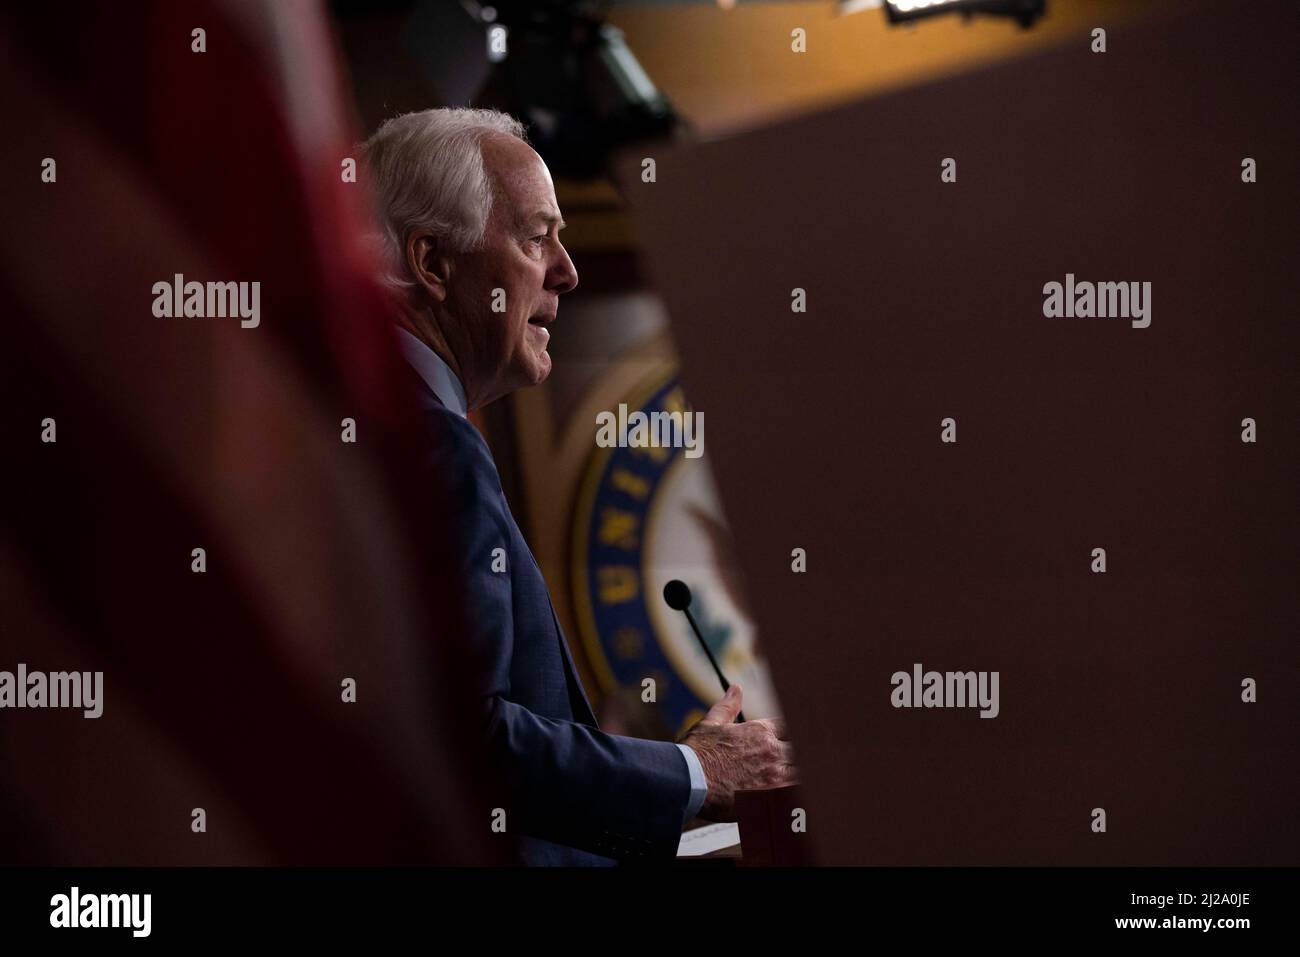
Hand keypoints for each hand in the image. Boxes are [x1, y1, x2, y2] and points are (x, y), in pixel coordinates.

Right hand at [680, 683, 796, 821]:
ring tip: (790, 780)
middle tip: (790, 763)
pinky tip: (792, 799)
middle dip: (797, 756)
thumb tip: (736, 689)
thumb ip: (728, 707)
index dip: (791, 735)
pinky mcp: (772, 798)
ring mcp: (774, 775)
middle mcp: (771, 751)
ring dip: (797, 774)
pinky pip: (797, 795)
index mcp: (760, 731)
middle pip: (801, 750)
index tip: (788, 741)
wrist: (686, 781)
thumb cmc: (695, 754)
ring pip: (803, 772)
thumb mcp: (711, 724)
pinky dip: (796, 796)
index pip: (791, 727)